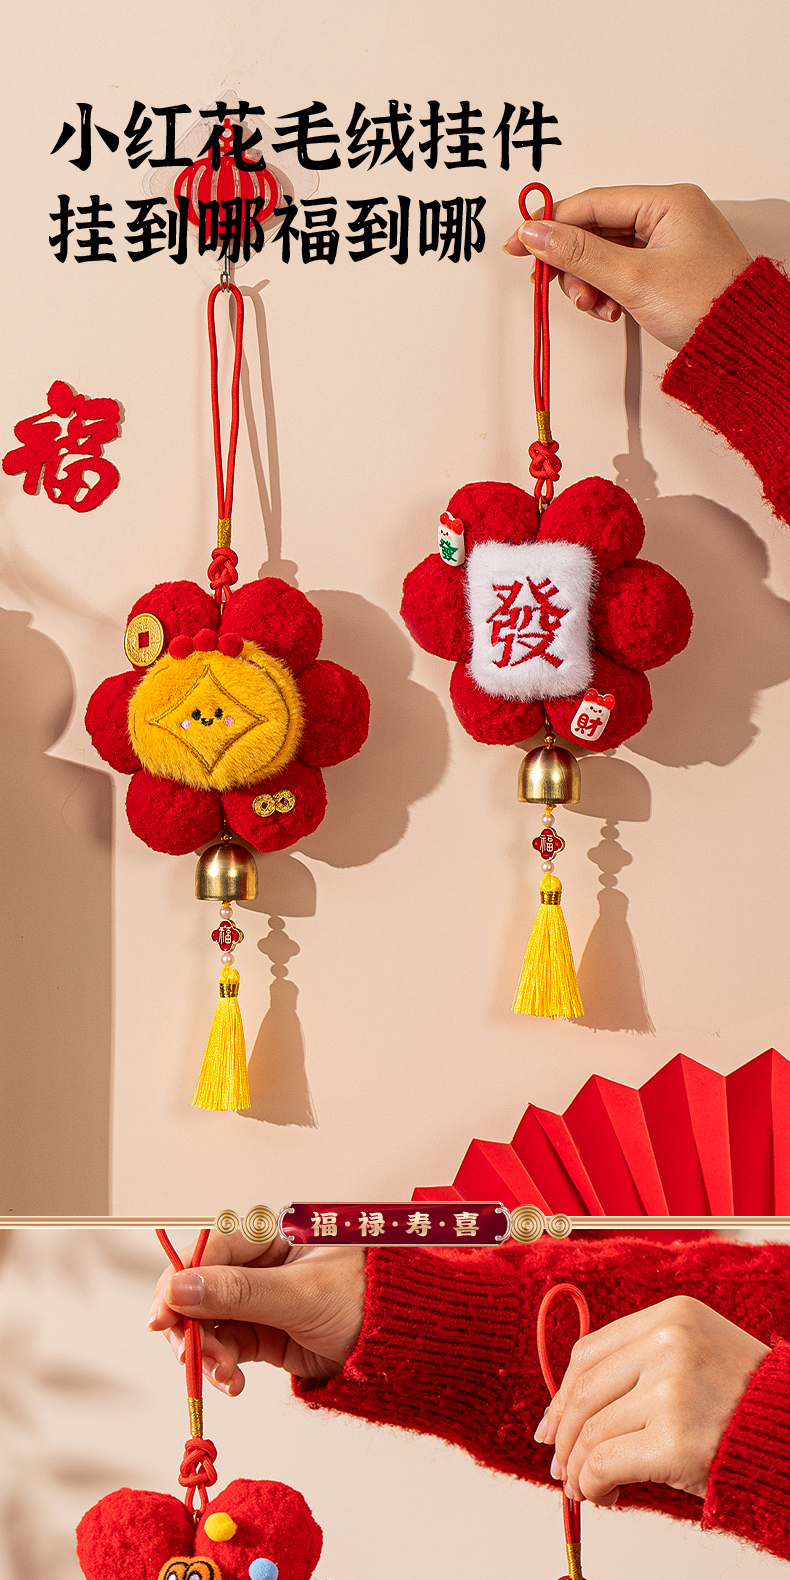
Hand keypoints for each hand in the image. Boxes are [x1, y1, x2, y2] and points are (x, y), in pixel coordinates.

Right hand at [148, 1231, 365, 1395]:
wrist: (403, 1344)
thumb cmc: (369, 1298)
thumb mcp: (302, 1294)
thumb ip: (241, 1292)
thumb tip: (183, 1288)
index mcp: (271, 1235)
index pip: (210, 1250)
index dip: (180, 1280)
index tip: (163, 1314)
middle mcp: (260, 1264)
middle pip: (200, 1288)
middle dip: (191, 1324)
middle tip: (187, 1356)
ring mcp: (260, 1300)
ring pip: (209, 1322)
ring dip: (206, 1352)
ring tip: (224, 1375)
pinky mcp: (263, 1333)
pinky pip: (226, 1347)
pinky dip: (221, 1367)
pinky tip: (231, 1382)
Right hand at [504, 184, 750, 350]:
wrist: (741, 346)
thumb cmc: (705, 305)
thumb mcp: (632, 278)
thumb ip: (579, 253)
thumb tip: (537, 233)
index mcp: (667, 202)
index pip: (593, 204)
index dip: (551, 224)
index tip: (520, 244)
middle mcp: (668, 216)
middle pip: (596, 230)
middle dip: (575, 264)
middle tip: (567, 290)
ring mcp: (668, 244)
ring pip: (606, 255)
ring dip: (591, 283)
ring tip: (596, 308)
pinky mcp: (666, 270)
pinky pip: (622, 272)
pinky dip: (608, 291)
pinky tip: (611, 311)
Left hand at [534, 1295, 767, 1504]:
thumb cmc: (745, 1404)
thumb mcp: (697, 1356)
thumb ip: (643, 1364)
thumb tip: (570, 1407)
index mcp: (672, 1315)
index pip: (590, 1352)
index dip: (564, 1393)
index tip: (553, 1422)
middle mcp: (668, 1344)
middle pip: (585, 1391)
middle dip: (563, 1434)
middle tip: (559, 1463)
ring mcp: (671, 1391)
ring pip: (591, 1431)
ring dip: (577, 1467)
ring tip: (582, 1486)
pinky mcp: (674, 1440)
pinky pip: (605, 1463)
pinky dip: (591, 1483)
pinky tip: (600, 1494)